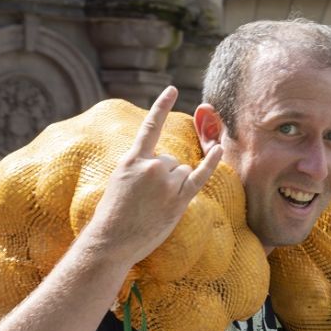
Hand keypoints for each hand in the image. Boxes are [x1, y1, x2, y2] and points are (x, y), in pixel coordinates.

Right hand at [86, 86, 222, 267]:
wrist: (111, 242)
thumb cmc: (112, 216)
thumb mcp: (119, 181)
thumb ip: (139, 167)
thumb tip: (164, 163)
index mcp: (132, 159)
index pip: (150, 126)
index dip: (161, 106)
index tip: (172, 89)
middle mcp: (152, 166)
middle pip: (172, 160)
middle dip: (165, 176)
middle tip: (147, 200)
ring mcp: (166, 182)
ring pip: (183, 172)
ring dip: (176, 186)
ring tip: (156, 206)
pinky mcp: (178, 200)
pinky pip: (200, 176)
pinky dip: (211, 163)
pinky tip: (219, 150)